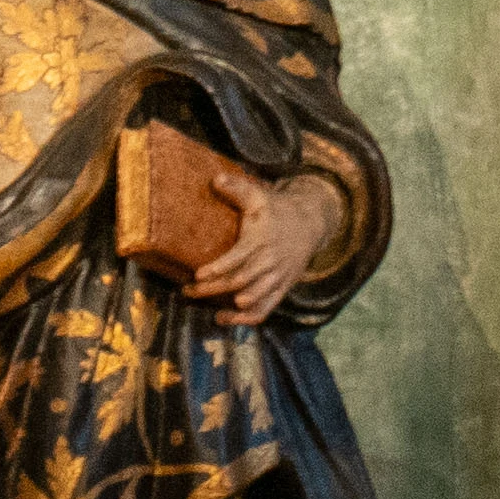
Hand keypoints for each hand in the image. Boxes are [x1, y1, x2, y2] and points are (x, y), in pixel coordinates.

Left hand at [185, 167, 354, 314]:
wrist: (311, 224)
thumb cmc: (277, 210)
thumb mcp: (259, 195)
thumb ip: (237, 188)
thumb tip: (214, 178)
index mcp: (261, 240)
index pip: (239, 258)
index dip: (219, 268)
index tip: (198, 274)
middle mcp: (270, 262)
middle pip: (240, 281)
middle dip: (213, 289)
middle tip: (188, 291)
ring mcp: (277, 278)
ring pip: (253, 299)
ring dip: (228, 307)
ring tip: (206, 309)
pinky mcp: (281, 289)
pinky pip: (265, 310)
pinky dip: (246, 320)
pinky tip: (224, 319)